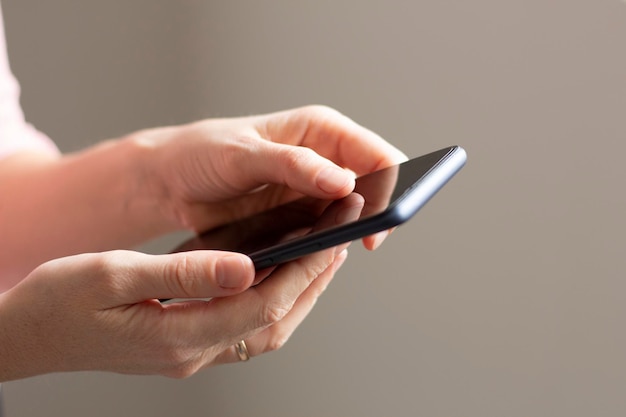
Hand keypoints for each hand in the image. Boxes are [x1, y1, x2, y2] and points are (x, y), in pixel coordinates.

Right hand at [0, 244, 346, 380]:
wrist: (27, 336)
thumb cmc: (58, 301)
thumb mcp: (112, 275)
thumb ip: (182, 272)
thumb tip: (246, 265)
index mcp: (178, 336)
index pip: (263, 302)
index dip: (304, 267)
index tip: (332, 230)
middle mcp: (194, 353)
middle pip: (275, 319)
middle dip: (315, 277)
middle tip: (342, 235)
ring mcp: (191, 354)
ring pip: (267, 327)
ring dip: (300, 290)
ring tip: (323, 251)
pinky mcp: (186, 346)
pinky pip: (246, 325)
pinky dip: (273, 298)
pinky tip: (280, 271)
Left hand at [139, 105, 405, 248]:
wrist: (170, 182)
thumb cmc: (201, 154)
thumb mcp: (244, 154)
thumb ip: (294, 165)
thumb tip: (345, 182)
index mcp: (321, 130)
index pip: (378, 156)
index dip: (390, 188)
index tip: (377, 223)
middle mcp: (324, 159)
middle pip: (374, 189)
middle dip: (373, 216)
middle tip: (359, 243)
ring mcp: (313, 191)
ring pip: (352, 216)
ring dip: (346, 235)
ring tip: (323, 251)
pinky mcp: (299, 216)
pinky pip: (326, 233)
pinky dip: (323, 247)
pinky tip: (307, 256)